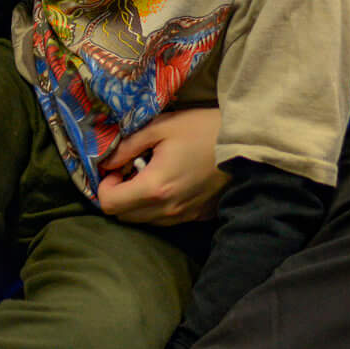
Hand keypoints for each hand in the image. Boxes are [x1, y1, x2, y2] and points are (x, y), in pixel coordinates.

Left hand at [91, 105, 226, 223]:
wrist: (244, 143)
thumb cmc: (201, 129)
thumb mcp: (160, 127)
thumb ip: (128, 146)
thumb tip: (105, 162)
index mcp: (155, 187)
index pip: (110, 205)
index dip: (105, 186)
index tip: (117, 167)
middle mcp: (168, 209)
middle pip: (124, 217)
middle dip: (118, 194)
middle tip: (130, 169)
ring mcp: (184, 216)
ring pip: (144, 221)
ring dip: (137, 202)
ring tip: (149, 175)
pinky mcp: (197, 217)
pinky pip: (165, 220)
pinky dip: (156, 207)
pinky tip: (167, 183)